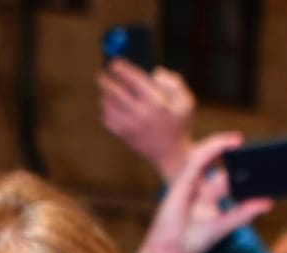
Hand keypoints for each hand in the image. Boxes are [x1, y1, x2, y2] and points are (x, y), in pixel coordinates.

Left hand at [98, 60, 196, 182]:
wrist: (171, 155)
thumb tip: (155, 73)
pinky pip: (107, 119)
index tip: (115, 63)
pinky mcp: (123, 135)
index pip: (135, 81)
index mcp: (157, 103)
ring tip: (108, 92)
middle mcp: (141, 114)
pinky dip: (106, 111)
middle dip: (106, 81)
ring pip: (109, 106)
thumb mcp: (186, 102)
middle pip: (116, 92)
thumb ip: (174, 83)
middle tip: (101, 75)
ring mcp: (130, 126)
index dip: (123, 69)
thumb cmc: (179, 124)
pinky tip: (110, 107)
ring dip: (105, 96)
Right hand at [136, 134, 272, 252]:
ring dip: (221, 145)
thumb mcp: (224, 226)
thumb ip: (244, 213)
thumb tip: (268, 202)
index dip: (240, 169)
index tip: (258, 162)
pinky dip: (211, 149)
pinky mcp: (181, 181)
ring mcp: (188, 184)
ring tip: (238, 141)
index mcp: (208, 199)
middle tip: (253, 150)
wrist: (170, 252)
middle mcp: (199, 190)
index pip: (226, 178)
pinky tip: (226, 144)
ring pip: (204, 156)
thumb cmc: (192, 242)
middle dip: (233, 156)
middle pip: (217, 166)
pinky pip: (197, 159)